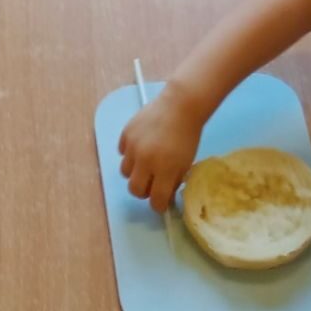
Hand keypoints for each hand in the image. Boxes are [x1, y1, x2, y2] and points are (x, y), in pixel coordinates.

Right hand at [119, 80, 203, 210]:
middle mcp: (145, 161)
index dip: (159, 205)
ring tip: (144, 164)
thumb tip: (164, 196)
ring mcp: (133, 147)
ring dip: (135, 173)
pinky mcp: (125, 134)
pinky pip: (122, 153)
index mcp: (164, 170)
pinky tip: (141, 147)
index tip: (161, 202)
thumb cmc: (188, 135)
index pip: (155, 200)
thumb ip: (174, 181)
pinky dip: (130, 154)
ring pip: (125, 173)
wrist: (180, 105)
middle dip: (143, 191)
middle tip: (151, 184)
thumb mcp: (186, 163)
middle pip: (135, 190)